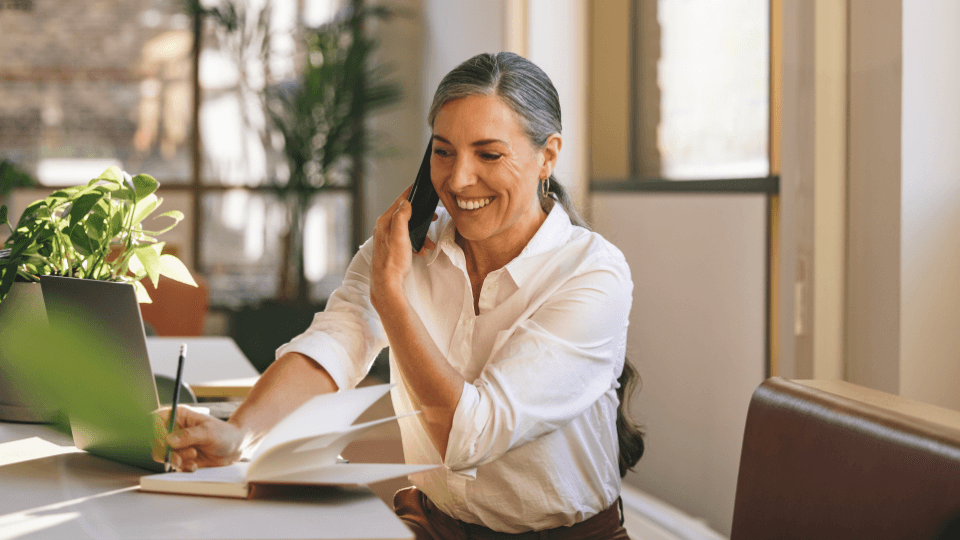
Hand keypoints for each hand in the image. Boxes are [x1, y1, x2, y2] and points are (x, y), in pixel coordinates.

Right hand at [153, 406, 245, 471]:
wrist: (236, 447)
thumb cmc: (225, 433)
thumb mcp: (208, 432)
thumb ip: (189, 435)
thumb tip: (170, 440)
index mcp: (179, 416)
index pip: (157, 421)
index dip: (157, 433)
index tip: (167, 443)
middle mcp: (175, 430)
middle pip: (157, 441)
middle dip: (168, 452)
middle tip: (180, 458)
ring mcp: (178, 444)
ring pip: (165, 455)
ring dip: (178, 460)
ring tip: (194, 456)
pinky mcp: (182, 457)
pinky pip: (175, 465)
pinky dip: (183, 467)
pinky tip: (195, 465)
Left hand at [370, 187, 436, 311]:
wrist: (388, 283)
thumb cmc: (393, 261)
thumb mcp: (400, 235)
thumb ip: (402, 216)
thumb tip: (406, 202)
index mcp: (384, 222)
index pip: (399, 202)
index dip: (410, 194)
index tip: (418, 187)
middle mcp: (383, 228)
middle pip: (404, 215)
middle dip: (420, 217)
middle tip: (433, 217)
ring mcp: (387, 238)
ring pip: (407, 229)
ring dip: (420, 234)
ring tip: (428, 243)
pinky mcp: (391, 248)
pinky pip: (407, 240)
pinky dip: (416, 243)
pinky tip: (421, 250)